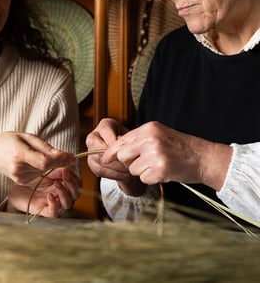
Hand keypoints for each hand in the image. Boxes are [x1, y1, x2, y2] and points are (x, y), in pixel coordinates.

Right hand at [0, 131, 75, 189]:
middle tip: (69, 155)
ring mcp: (19, 177)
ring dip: (51, 163)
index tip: (71, 155)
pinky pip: (39, 174)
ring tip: (44, 153)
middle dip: (59, 161)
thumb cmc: (8, 141)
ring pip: (45, 171)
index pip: (44, 162)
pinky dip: (43, 167)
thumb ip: (44, 146)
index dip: (59, 160)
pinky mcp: (21, 182)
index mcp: (19, 154)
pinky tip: (36, 160)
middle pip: (46, 167)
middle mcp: (18, 169)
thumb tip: (64, 155)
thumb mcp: (26, 136)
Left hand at [7, 167, 81, 216]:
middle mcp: (60, 193)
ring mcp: (52, 202)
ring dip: (65, 193)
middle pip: (76, 194)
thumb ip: (57, 162)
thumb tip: (70, 157)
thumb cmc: (31, 173)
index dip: (75, 176)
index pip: (77, 183)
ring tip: (57, 184)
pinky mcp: (42, 209)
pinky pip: (54, 213)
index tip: (68, 167)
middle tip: (65, 174)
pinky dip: (54, 205)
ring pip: (67, 204)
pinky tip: (50, 196)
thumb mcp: (45, 165)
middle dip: (72, 184)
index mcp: (63, 182)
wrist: (15, 183)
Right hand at [86, 118, 129, 180]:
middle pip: (97, 147)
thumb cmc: (131, 143)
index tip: (125, 150)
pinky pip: (99, 171)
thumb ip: (127, 141)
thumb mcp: (132, 138)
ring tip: (128, 170)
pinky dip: (113, 174)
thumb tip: (122, 148)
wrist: (129, 154)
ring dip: (115, 168)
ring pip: (98, 160)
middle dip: (113, 158)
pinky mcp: (92, 163)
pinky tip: (123, 174)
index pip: (105, 131)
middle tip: (126, 163)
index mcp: (105, 125)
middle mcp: (94, 136)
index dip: (114, 142)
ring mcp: (91, 150)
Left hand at [105, 121, 231, 190]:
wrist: (203, 157)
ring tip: (158, 165)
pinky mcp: (160, 170)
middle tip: (144, 162)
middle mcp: (150, 139)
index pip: (121, 141)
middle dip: (129, 162)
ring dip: (143, 171)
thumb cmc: (180, 147)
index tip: (104, 158)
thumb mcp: (158, 134)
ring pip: (133, 169)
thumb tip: (115, 148)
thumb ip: (138, 139)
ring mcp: (155, 154)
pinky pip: (144, 179)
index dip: (111, 151)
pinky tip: (163, 172)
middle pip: (122, 155)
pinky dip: (152, 178)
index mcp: (148, 128)